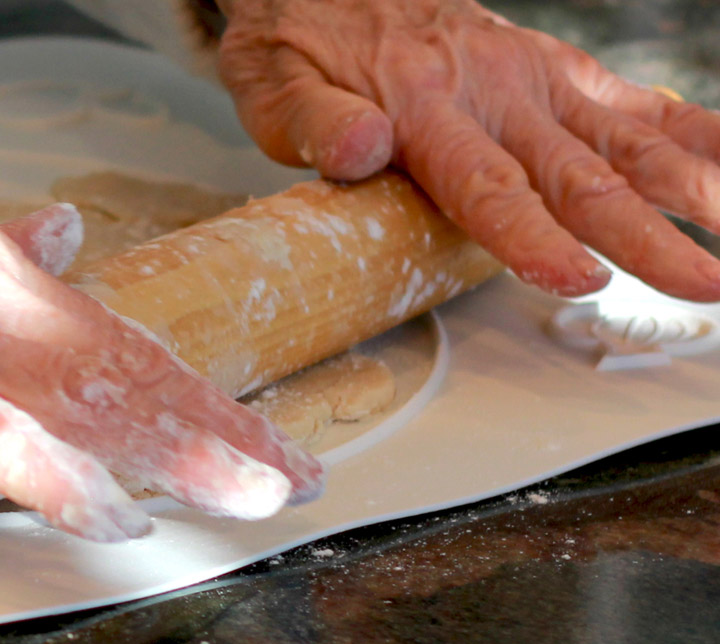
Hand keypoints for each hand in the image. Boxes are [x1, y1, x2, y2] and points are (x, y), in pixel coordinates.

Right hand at [0, 198, 323, 540]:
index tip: (278, 454)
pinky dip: (59, 476)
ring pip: (89, 404)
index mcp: (5, 281)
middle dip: (222, 439)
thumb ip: (8, 261)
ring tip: (251, 495)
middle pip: (138, 382)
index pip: (141, 357)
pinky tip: (119, 517)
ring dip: (181, 453)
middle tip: (292, 481)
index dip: (218, 410)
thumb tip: (65, 230)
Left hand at [217, 0, 719, 300]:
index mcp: (426, 109)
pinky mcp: (552, 70)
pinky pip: (629, 102)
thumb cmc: (300, 44)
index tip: (584, 281)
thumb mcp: (278, 87)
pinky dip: (687, 132)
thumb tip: (364, 149)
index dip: (536, 238)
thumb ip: (319, 124)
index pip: (489, 189)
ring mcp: (534, 79)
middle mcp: (495, 93)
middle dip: (647, 237)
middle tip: (705, 286)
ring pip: (623, 143)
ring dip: (691, 189)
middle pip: (578, 179)